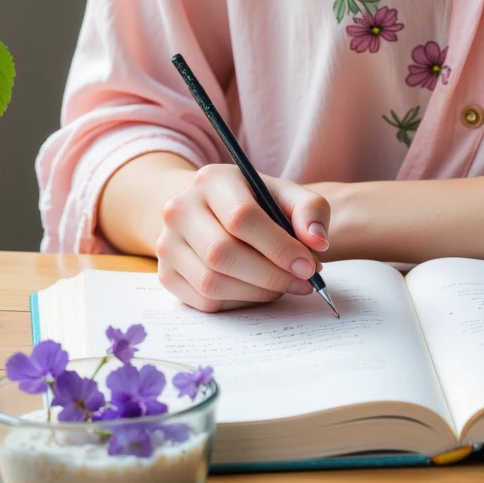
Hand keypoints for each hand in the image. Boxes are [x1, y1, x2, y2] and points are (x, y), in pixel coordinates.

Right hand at [156, 164, 330, 312]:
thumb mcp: (285, 194)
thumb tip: (317, 242)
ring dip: (257, 292)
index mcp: (211, 180)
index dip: (278, 246)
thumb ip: (310, 210)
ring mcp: (167, 243)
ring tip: (283, 285)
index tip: (308, 265)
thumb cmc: (254, 202)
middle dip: (270, 274)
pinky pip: (204, 302)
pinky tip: (257, 289)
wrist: (208, 210)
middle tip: (302, 281)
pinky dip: (239, 302)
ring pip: (212, 282)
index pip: (242, 217)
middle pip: (222, 253)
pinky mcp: (166, 274)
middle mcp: (180, 209)